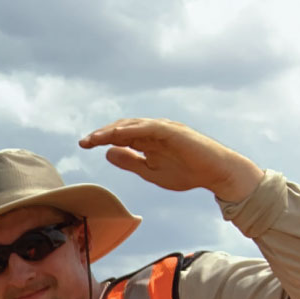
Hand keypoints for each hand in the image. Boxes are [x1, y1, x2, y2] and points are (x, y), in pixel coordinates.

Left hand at [79, 118, 262, 201]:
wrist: (216, 173)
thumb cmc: (186, 172)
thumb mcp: (150, 171)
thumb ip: (130, 162)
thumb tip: (108, 153)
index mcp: (148, 140)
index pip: (120, 136)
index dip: (101, 138)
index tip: (83, 145)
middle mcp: (154, 131)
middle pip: (123, 127)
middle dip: (103, 133)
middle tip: (84, 142)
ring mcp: (164, 129)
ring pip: (134, 125)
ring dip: (113, 130)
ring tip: (96, 137)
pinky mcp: (174, 131)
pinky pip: (150, 128)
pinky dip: (133, 130)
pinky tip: (118, 135)